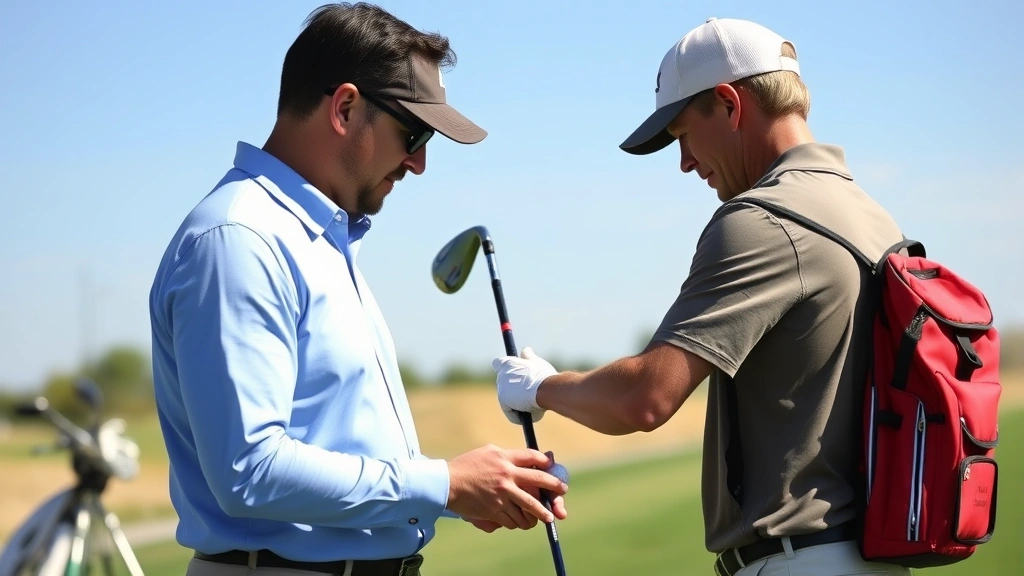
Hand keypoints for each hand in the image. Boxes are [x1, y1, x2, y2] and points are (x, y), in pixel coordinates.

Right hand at [446, 445, 568, 530]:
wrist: (447, 483)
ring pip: (530, 507)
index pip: (532, 457)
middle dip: (555, 487)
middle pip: (539, 481)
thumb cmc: (467, 466)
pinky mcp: (495, 510)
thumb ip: (509, 455)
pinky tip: (520, 521)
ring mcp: (502, 495)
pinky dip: (518, 522)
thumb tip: (528, 458)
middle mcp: (507, 476)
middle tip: (562, 492)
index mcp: (505, 459)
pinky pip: (514, 519)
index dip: (546, 462)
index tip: (552, 467)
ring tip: (547, 517)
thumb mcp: (488, 452)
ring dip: (541, 514)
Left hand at [491, 347, 556, 424]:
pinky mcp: (503, 401)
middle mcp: (501, 374)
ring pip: (509, 400)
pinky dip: (519, 415)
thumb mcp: (536, 363)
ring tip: (534, 404)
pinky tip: (530, 414)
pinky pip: (511, 413)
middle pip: (505, 385)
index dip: (505, 370)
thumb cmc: (544, 376)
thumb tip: (525, 349)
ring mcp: (501, 388)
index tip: (515, 375)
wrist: (546, 388)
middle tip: (530, 394)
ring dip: (519, 403)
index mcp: (507, 363)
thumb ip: (528, 357)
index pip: (498, 364)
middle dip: (515, 390)